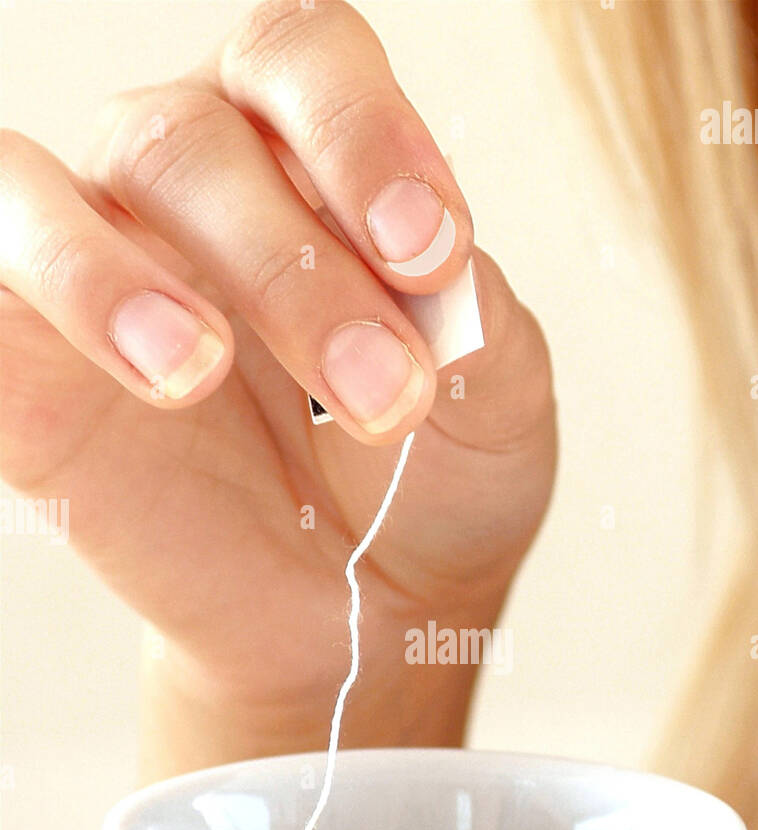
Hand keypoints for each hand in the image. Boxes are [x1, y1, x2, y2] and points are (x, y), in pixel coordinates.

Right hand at [0, 0, 554, 758]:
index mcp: (304, 160)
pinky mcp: (22, 369)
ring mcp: (91, 270)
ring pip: (33, 190)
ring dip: (110, 276)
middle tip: (382, 397)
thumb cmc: (422, 485)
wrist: (358, 617)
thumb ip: (471, 319)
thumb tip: (432, 270)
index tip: (429, 252)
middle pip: (189, 143)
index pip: (304, 64)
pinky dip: (29, 302)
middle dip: (293, 271)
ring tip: (195, 372)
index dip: (361, 135)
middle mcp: (183, 189)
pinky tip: (121, 375)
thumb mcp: (492, 404)